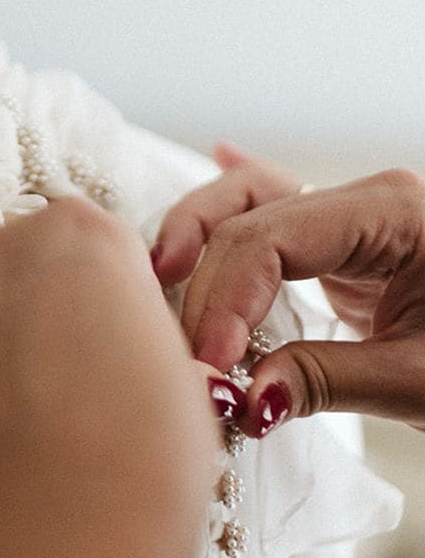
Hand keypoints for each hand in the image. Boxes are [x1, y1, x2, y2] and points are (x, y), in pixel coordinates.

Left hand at [0, 197, 215, 557]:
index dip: (87, 280)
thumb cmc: (146, 466)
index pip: (79, 229)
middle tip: (42, 347)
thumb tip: (122, 350)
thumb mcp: (178, 379)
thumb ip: (137, 339)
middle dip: (18, 274)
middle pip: (1, 233)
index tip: (100, 325)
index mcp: (89, 238)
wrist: (74, 537)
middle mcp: (6, 247)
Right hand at [157, 159, 424, 434]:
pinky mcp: (352, 250)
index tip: (207, 369)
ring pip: (252, 203)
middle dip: (203, 284)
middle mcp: (366, 201)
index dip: (225, 300)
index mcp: (391, 211)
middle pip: (247, 216)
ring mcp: (356, 220)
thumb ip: (326, 382)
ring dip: (202, 244)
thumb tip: (239, 400)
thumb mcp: (422, 382)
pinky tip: (215, 157)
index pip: (271, 238)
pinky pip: (281, 213)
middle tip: (180, 358)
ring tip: (158, 285)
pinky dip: (241, 203)